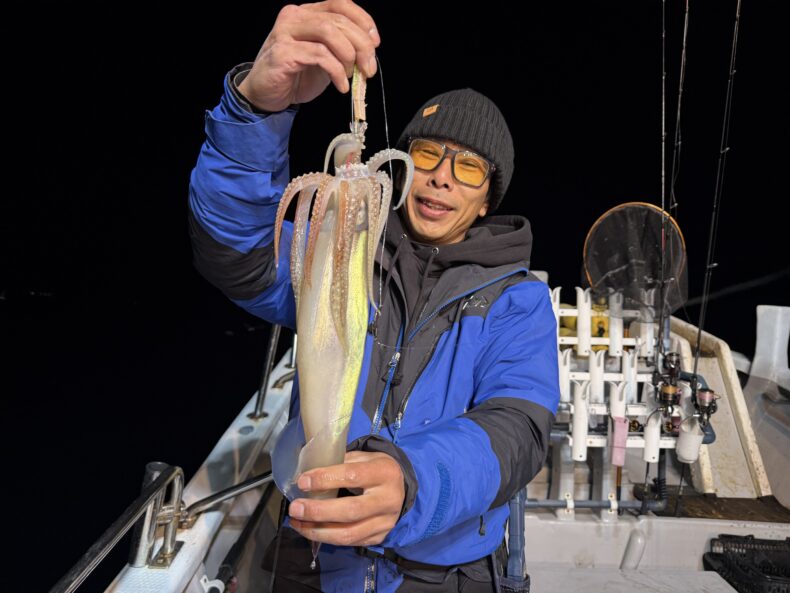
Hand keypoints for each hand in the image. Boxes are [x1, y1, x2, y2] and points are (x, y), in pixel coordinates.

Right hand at [237, 0, 380, 111]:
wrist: (266, 95)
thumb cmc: (296, 76)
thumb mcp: (326, 59)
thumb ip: (343, 49)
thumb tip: (369, 52)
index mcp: (307, 13)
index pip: (340, 4)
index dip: (363, 21)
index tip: (375, 43)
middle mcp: (295, 17)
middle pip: (338, 20)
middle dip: (362, 45)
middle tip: (369, 68)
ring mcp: (286, 32)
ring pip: (329, 31)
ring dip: (349, 55)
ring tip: (352, 75)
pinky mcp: (282, 52)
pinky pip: (319, 55)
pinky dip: (336, 71)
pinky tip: (341, 86)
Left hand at [288, 450, 404, 546]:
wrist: (399, 487)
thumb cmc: (374, 468)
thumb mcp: (362, 457)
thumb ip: (339, 463)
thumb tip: (306, 474)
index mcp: (384, 472)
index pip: (352, 476)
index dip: (325, 479)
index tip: (302, 482)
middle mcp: (388, 499)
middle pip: (351, 510)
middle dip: (318, 511)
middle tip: (295, 508)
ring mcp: (385, 522)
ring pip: (349, 533)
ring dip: (318, 530)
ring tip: (297, 523)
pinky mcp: (379, 537)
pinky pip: (350, 542)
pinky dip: (326, 538)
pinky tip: (310, 530)